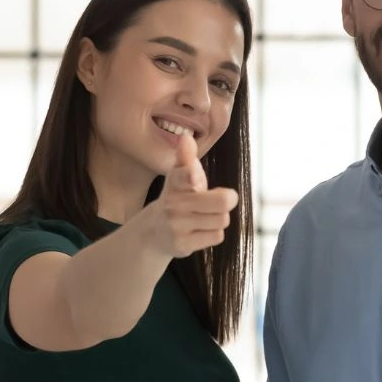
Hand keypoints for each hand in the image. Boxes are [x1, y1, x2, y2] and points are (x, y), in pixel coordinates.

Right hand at [140, 133, 239, 257]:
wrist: (154, 232)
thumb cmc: (178, 197)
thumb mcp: (180, 176)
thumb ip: (186, 157)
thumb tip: (185, 137)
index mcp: (175, 182)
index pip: (183, 176)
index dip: (190, 176)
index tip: (194, 177)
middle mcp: (173, 203)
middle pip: (222, 202)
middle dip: (226, 200)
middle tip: (221, 200)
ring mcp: (176, 225)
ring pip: (222, 220)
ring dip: (219, 218)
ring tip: (205, 217)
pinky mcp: (181, 245)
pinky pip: (217, 236)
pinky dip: (213, 234)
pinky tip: (200, 231)